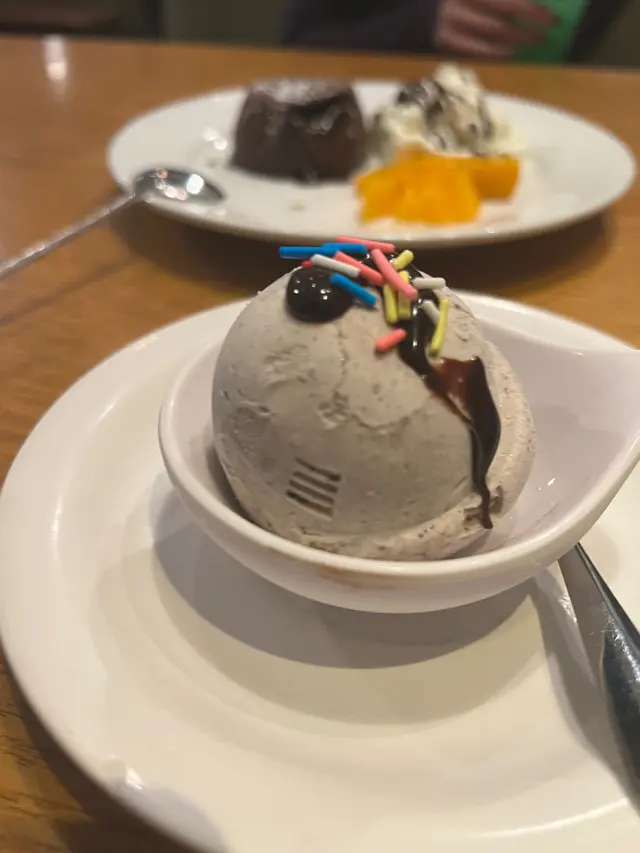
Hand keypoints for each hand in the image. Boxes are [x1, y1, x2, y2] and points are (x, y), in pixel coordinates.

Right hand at [434, 0, 555, 58]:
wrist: (417, 10)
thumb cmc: (455, 0)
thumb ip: (500, 2)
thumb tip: (530, 6)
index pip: (507, 0)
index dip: (531, 8)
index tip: (551, 16)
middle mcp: (461, 1)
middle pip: (503, 11)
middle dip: (530, 22)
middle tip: (548, 30)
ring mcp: (451, 20)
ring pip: (491, 31)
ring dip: (516, 38)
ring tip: (535, 41)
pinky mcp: (443, 39)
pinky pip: (473, 48)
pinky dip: (494, 51)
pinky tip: (509, 53)